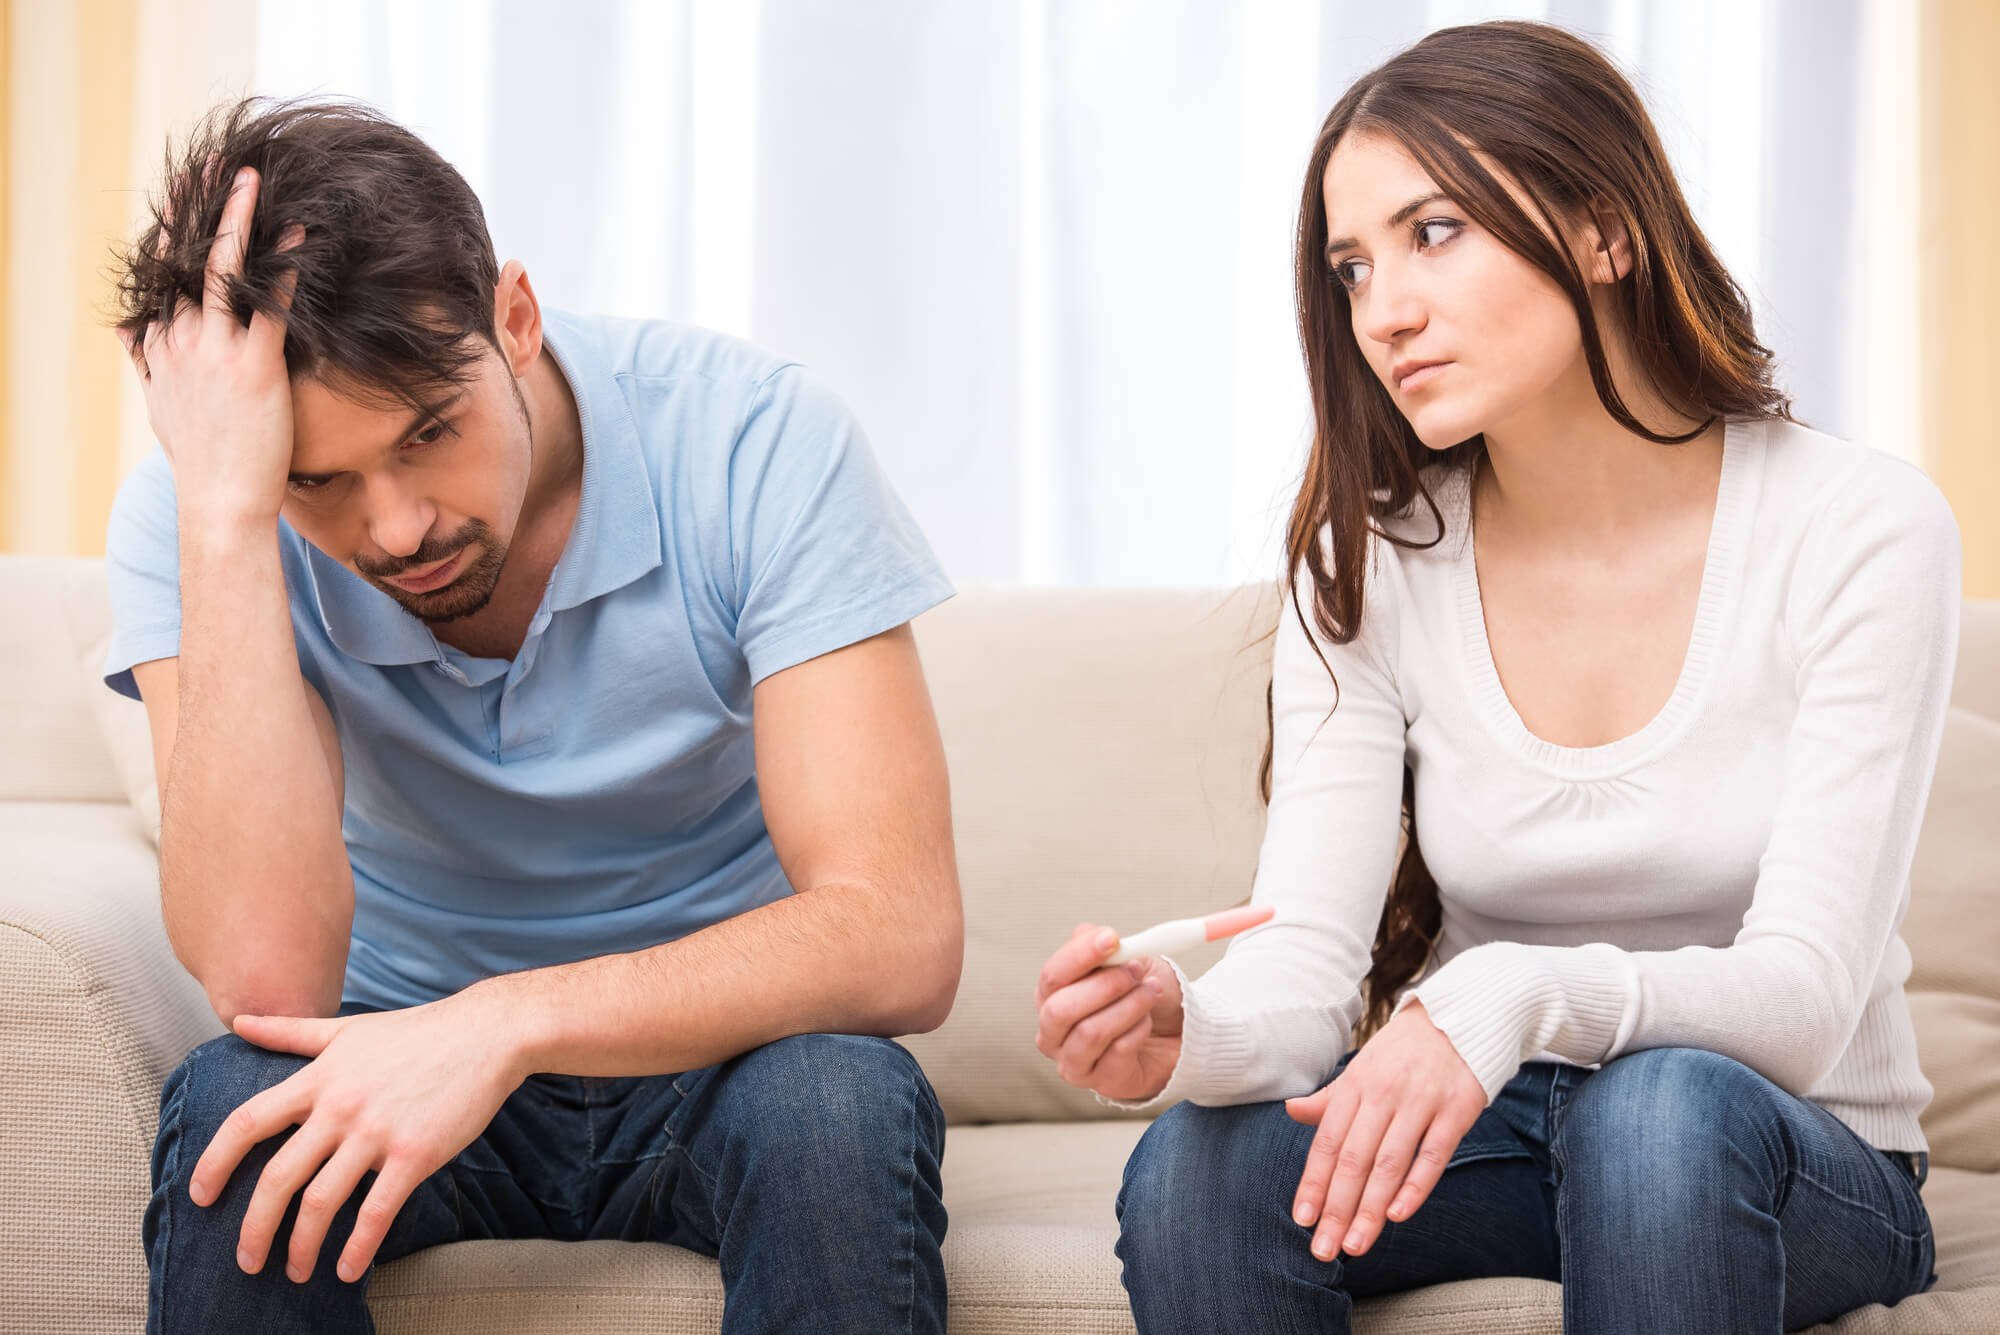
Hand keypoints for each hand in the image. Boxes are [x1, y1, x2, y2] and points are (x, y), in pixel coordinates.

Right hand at [121, 163, 300, 526]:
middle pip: (186, 259)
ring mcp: (216, 351)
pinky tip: (298, 237)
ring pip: (221, 270)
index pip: (163, 274)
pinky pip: (269, 305)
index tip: (181, 192)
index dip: (173, 229)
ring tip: (250, 180)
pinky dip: (283, 268)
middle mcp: (181, 341)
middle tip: (211, 165)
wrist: (221, 504)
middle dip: (197, 207)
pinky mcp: (254, 366)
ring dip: (237, 220)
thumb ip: (146, 362)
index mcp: (162, 347)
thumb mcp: (160, 406)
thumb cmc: (202, 461)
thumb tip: (129, 330)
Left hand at [192, 989, 526, 1283]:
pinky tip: (348, 1269)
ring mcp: (377, 1133)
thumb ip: (290, 1032)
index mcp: (319, 1079)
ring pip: (321, 1203)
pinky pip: (376, 1212)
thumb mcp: (348, 1029)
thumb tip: (240, 1022)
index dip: (216, 1163)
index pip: (247, 1123)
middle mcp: (339, 1108)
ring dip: (300, 1247)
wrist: (486, 1034)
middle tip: (246, 1260)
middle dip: (254, 1228)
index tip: (200, 1197)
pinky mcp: (415, 1154)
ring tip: (294, 1272)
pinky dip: (357, 1247)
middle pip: (277, 1178)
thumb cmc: (417, 1032)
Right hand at [1034, 921, 1183, 1102]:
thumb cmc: (1142, 994)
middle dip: (1104, 985)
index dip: (1080, 955)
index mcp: (1051, 996)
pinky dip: (1138, 1030)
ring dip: (1127, 1006)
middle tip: (1135, 970)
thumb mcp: (1129, 962)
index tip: (1112, 938)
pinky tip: (1148, 1021)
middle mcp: (1052, 1032)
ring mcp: (1073, 1061)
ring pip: (1090, 1033)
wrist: (1175, 1033)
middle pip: (1060, 1009)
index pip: (1052, 976)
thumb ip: (1107, 949)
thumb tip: (1087, 931)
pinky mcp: (1101, 1082)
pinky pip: (1117, 1053)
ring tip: (1151, 992)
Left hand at [1283, 999, 1484, 1260]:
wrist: (1462, 1015)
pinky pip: (1433, 1155)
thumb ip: (1330, 1098)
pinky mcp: (1456, 1110)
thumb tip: (1291, 1111)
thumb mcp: (1362, 1068)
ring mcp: (1420, 1102)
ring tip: (1355, 1245)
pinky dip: (1416, 1186)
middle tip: (1324, 1249)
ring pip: (1389, 1163)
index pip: (1327, 1143)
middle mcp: (1384, 1095)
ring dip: (1370, 1209)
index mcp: (1356, 1086)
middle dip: (1337, 1209)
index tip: (1302, 1220)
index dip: (1313, 1183)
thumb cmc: (1404, 1050)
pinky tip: (1398, 1215)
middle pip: (1354, 1160)